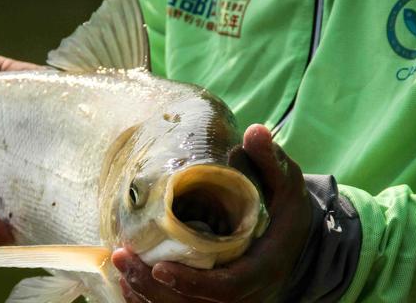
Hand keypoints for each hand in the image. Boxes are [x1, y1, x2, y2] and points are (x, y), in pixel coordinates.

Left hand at [112, 124, 312, 301]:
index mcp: (262, 267)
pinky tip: (126, 283)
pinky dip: (150, 301)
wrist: (296, 240)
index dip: (191, 282)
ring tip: (119, 265)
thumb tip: (254, 131)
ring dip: (146, 295)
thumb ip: (270, 160)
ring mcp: (229, 301)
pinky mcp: (212, 300)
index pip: (226, 288)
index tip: (158, 266)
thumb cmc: (285, 209)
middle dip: (154, 288)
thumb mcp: (286, 183)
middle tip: (122, 258)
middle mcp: (246, 294)